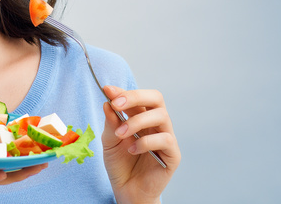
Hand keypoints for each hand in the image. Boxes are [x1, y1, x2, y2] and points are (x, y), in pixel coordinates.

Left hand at [101, 86, 180, 203]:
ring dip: (137, 121)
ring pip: (161, 116)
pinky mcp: (173, 154)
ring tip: (120, 134)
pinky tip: (131, 149)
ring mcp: (166, 137)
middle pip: (156, 98)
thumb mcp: (109, 141)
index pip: (139, 97)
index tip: (107, 90)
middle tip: (117, 104)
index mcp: (142, 116)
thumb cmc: (120, 164)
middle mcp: (156, 124)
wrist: (127, 191)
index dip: (124, 91)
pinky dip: (146, 142)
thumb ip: (111, 123)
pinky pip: (165, 140)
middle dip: (135, 97)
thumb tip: (107, 102)